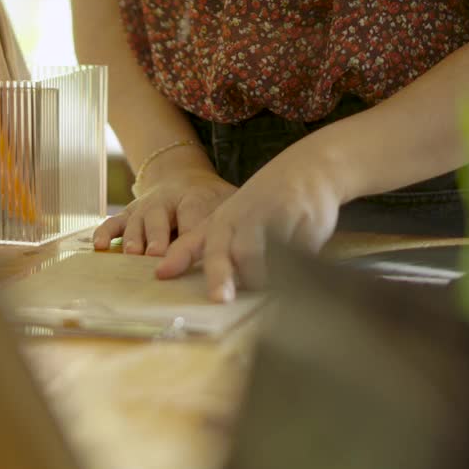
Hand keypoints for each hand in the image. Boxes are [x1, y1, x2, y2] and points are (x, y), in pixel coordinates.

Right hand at [94, 156, 236, 255]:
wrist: (184, 178)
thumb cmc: (211, 200)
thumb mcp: (228, 204)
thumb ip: (236, 221)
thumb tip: (249, 249)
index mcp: (194, 196)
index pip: (193, 214)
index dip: (192, 233)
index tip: (195, 252)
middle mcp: (165, 200)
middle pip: (160, 218)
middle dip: (158, 237)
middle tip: (156, 254)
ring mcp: (143, 207)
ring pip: (136, 221)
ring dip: (134, 239)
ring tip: (133, 255)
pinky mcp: (128, 215)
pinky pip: (114, 223)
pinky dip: (104, 234)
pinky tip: (99, 247)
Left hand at [156, 144, 344, 301]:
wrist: (307, 170)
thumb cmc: (261, 205)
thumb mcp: (229, 219)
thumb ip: (205, 248)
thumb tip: (177, 277)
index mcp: (221, 223)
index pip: (193, 241)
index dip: (178, 257)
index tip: (162, 274)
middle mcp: (243, 220)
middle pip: (228, 252)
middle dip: (221, 276)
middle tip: (220, 298)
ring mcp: (273, 220)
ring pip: (262, 256)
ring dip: (261, 277)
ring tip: (266, 284)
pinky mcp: (303, 225)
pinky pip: (296, 255)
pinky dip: (294, 266)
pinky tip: (297, 265)